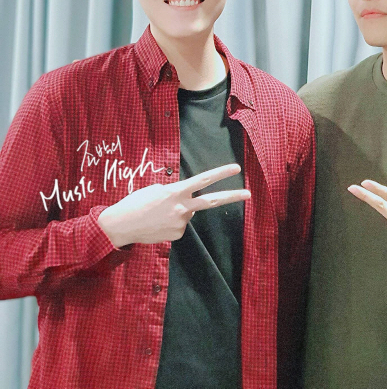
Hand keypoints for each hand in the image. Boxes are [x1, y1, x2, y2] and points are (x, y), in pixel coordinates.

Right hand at [98, 163, 249, 247]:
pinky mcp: (177, 235)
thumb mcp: (156, 190)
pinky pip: (180, 226)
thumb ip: (176, 193)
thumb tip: (189, 204)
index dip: (220, 173)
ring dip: (178, 211)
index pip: (203, 180)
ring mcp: (180, 222)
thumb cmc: (136, 202)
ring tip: (158, 213)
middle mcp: (181, 207)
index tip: (236, 168)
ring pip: (188, 213)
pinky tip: (158, 223)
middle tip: (248, 193)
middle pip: (211, 201)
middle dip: (231, 197)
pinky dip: (171, 223)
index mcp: (175, 191)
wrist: (121, 225)